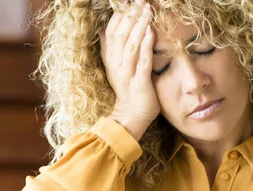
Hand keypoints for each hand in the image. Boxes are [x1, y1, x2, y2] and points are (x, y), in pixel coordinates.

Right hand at [99, 0, 160, 140]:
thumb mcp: (115, 67)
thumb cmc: (128, 89)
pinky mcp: (138, 83)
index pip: (110, 31)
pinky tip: (151, 32)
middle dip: (130, 15)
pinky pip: (141, 62)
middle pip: (120, 35)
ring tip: (148, 9)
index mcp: (110, 59)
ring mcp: (126, 74)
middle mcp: (115, 65)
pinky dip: (145, 46)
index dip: (118, 15)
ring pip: (130, 45)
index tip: (127, 1)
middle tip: (140, 0)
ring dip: (139, 26)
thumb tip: (101, 30)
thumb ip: (110, 49)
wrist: (131, 116)